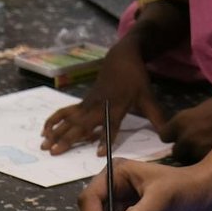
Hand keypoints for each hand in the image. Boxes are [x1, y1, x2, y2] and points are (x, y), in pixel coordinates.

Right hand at [42, 41, 168, 155]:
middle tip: (54, 152)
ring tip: (44, 145)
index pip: (111, 125)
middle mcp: (100, 106)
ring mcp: (88, 103)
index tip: (99, 153)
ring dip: (56, 132)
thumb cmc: (136, 79)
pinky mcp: (83, 102)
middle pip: (82, 124)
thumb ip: (157, 117)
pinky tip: (44, 130)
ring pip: (70, 119)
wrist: (121, 57)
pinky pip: (66, 112)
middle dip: (68, 138)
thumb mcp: (149, 97)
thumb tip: (167, 136)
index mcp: (117, 106)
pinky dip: (54, 120)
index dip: (105, 138)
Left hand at [158, 85, 211, 162]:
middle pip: (176, 152)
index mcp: (182, 120)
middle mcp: (187, 138)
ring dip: (195, 160)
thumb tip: (183, 131)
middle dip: (185, 150)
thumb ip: (190, 121)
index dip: (173, 136)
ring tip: (209, 155)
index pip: (165, 135)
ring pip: (189, 163)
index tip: (180, 136)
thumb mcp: (204, 108)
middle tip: (198, 147)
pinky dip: (208, 167)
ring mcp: (199, 153)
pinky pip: (203, 169)